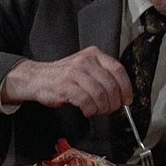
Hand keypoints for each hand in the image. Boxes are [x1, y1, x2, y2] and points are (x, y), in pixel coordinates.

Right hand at [1, 46, 131, 117]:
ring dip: (102, 108)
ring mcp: (75, 72)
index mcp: (94, 54)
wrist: (38, 78)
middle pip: (111, 85)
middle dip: (113, 102)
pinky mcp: (65, 85)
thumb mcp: (86, 68)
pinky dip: (90, 110)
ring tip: (97, 111)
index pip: (118, 70)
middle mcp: (86, 61)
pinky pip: (86, 101)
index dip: (126, 88)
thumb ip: (103, 76)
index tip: (127, 100)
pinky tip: (86, 110)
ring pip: (100, 94)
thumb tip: (122, 95)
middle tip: (110, 110)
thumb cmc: (65, 76)